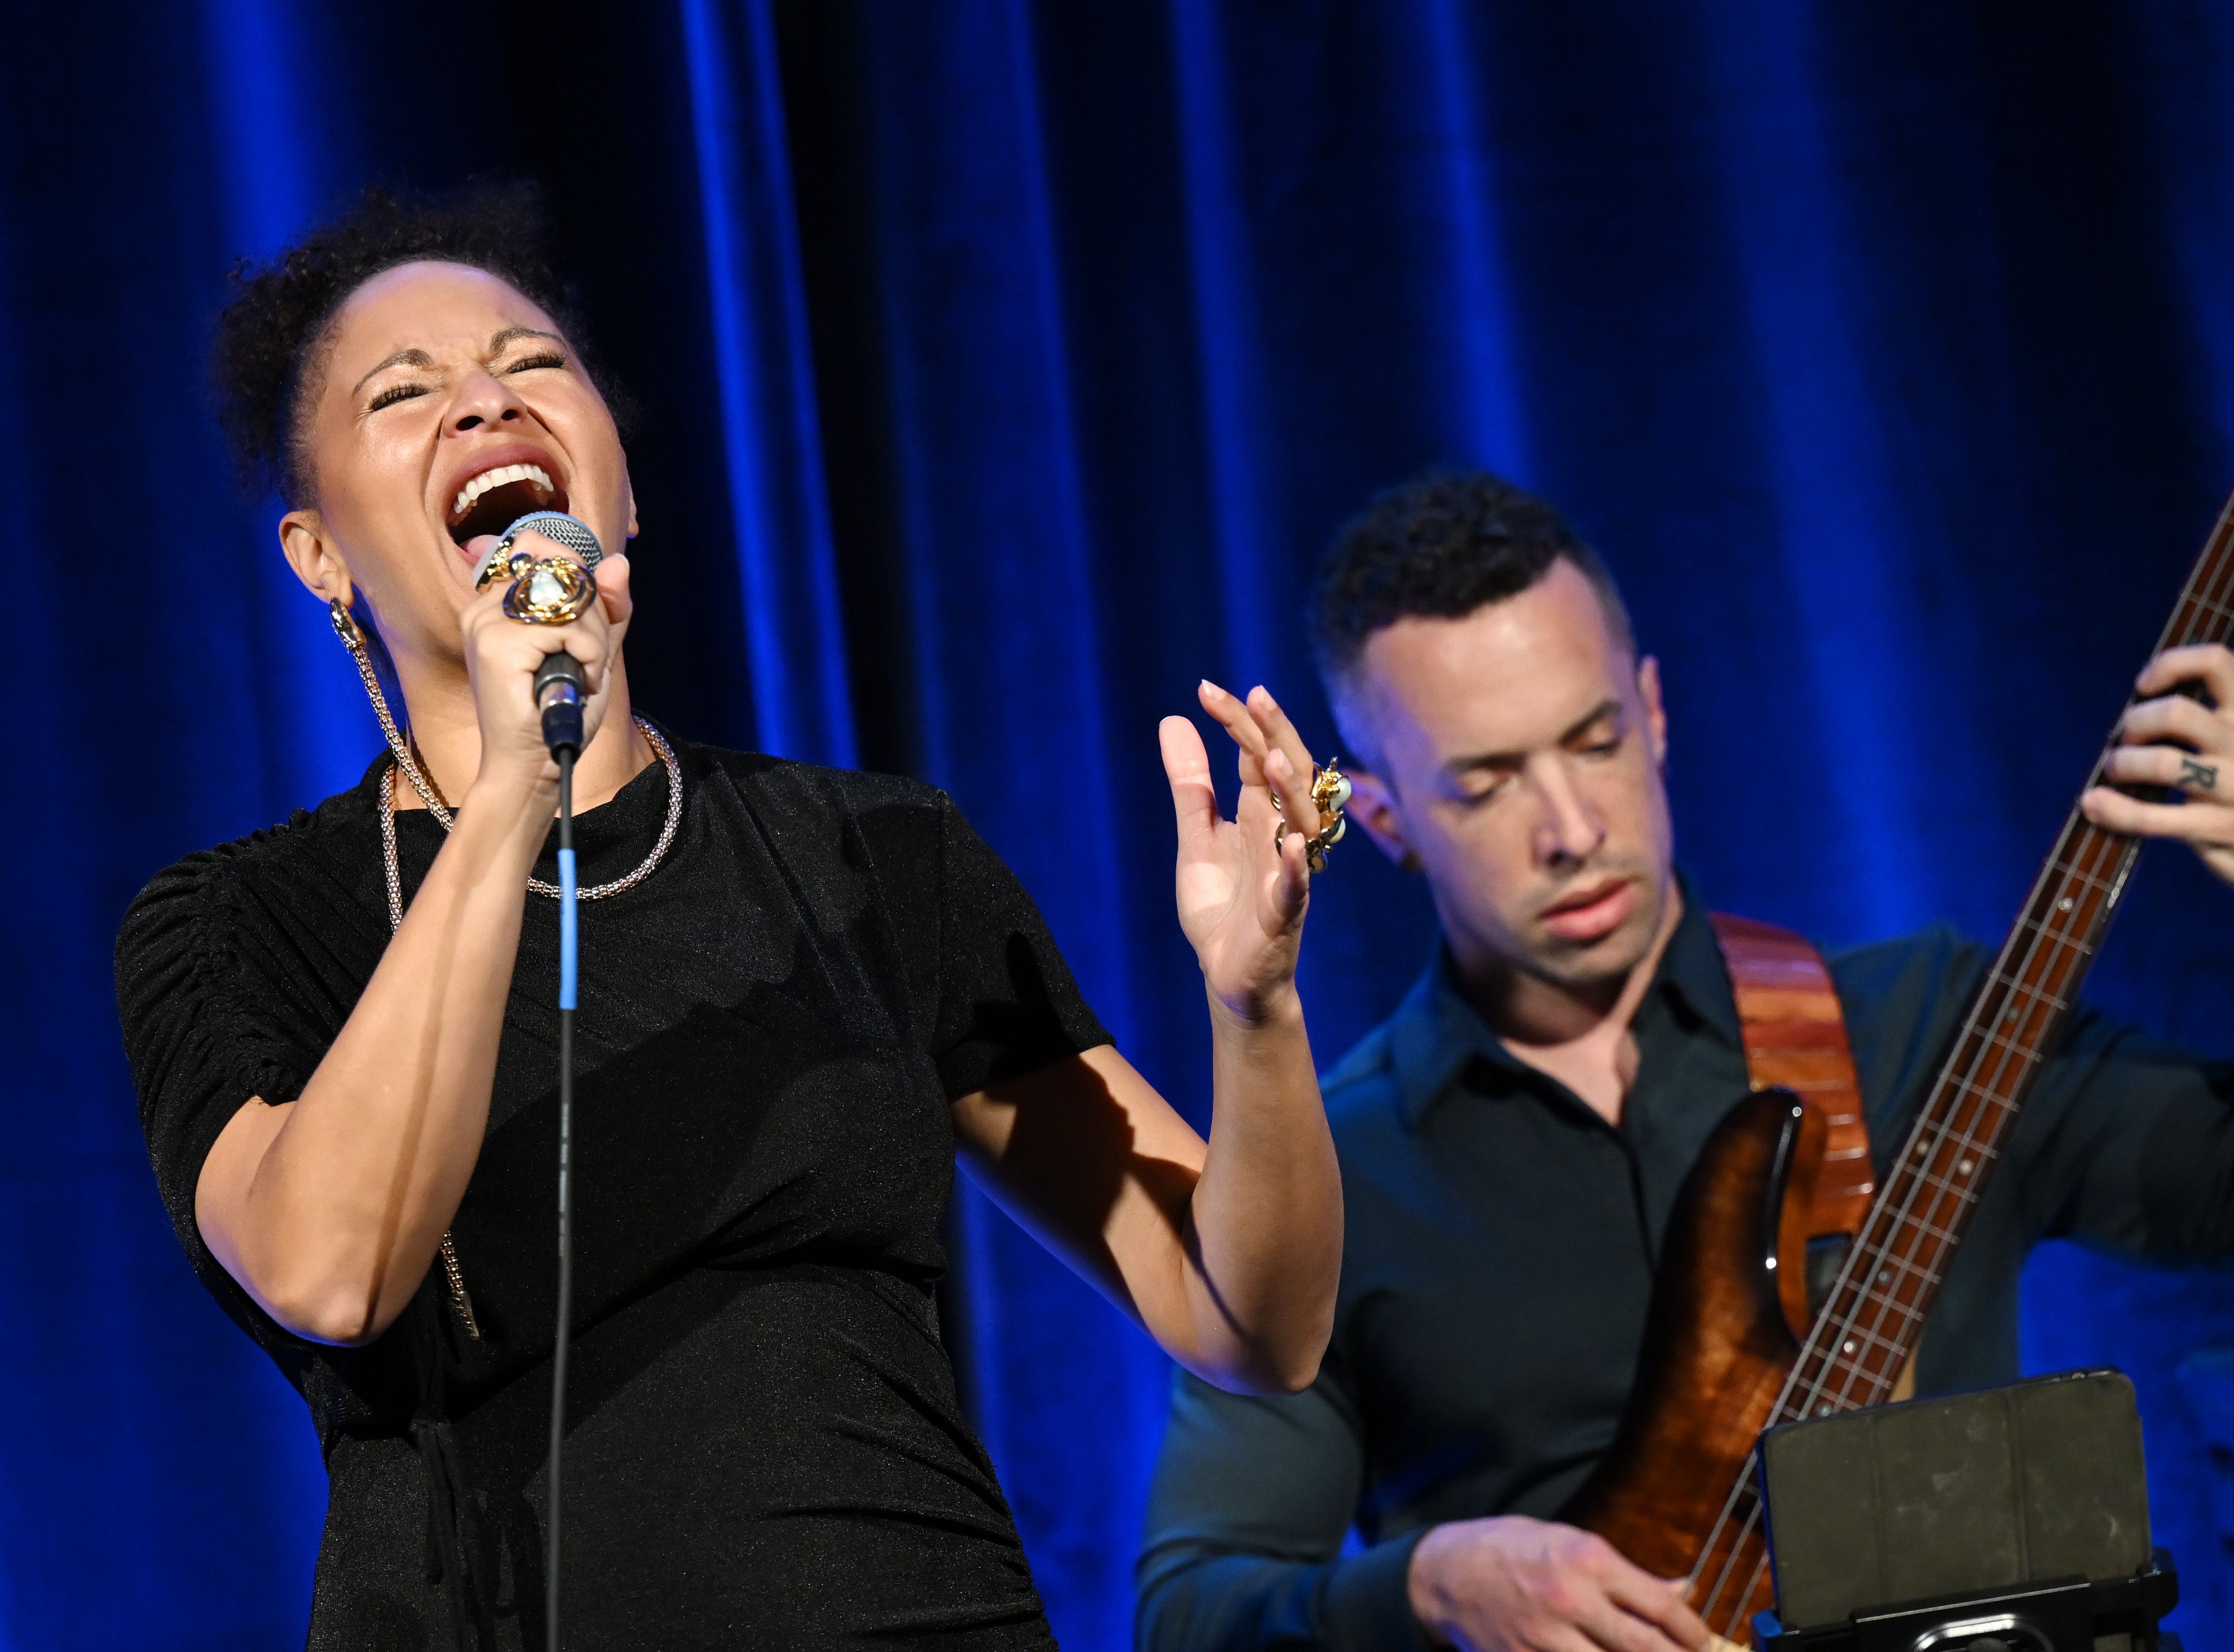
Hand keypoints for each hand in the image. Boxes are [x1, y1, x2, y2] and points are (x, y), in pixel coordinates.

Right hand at [459, 533, 632, 795]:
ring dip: (595, 642)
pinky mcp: (497, 645)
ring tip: (583, 676)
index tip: (583, 628)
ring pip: (570, 600)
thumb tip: (618, 562)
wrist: (533, 766)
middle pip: (564, 569)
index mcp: (497, 602)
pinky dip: (589, 657)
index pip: (543, 548)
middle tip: (588, 661)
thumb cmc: (559, 711)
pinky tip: (579, 684)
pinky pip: (567, 628)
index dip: (580, 579)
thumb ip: (607, 607)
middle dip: (595, 616)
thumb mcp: (593, 649)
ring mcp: (487, 623)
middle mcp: (485, 606)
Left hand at [1158, 681, 1324, 1024]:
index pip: (1257, 755)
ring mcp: (1287, 873)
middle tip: (1256, 695)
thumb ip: (1191, 784)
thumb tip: (1174, 720)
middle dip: (1274, 735)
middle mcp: (1280, 834)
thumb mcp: (1195, 836)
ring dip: (1289, 792)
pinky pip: (1296, 888)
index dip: (1238, 722)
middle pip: (1289, 775)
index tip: (1208, 690)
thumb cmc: (1221, 904)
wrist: (1227, 975)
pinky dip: (1297, 867)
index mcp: (1260, 813)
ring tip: (1271, 759)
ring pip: (1301, 825)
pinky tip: (1293, 845)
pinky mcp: (1283, 915)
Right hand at [1408, 1516, 1712, 1651]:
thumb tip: (1680, 1591)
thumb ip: (1626, 1572)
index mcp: (1586, 1560)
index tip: (1701, 1639)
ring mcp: (1547, 1638)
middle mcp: (1571, 1599)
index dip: (1691, 1629)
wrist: (1445, 1574)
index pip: (1658, 1605)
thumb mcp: (1568, 1541)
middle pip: (1645, 1647)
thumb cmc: (1509, 1549)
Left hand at [2080, 643, 2233, 885]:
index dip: (2171, 664)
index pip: (2217, 662)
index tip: (2142, 685)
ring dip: (2125, 763)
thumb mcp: (2226, 742)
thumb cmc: (2233, 786)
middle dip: (2136, 723)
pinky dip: (2114, 809)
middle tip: (2127, 742)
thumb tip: (2134, 716)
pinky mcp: (2218, 828)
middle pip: (2178, 712)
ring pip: (2165, 762)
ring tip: (2117, 770)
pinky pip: (2152, 816)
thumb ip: (2200, 723)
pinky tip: (2095, 804)